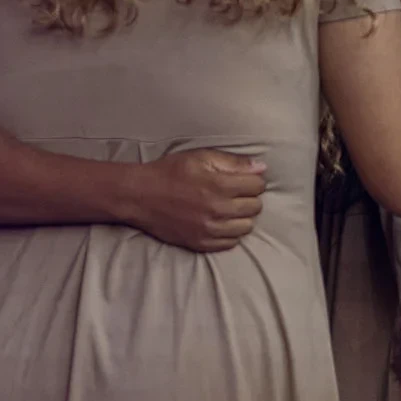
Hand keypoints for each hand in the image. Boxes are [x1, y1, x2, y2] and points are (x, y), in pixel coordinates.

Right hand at [120, 149, 266, 251]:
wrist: (139, 196)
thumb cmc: (170, 172)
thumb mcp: (200, 157)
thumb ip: (234, 162)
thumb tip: (261, 168)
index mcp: (220, 186)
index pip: (258, 186)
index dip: (253, 180)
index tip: (243, 179)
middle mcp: (218, 210)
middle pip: (256, 207)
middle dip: (249, 197)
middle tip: (234, 193)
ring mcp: (210, 230)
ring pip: (247, 227)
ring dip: (242, 217)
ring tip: (228, 208)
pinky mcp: (201, 244)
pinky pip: (231, 242)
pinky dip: (230, 232)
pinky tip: (220, 222)